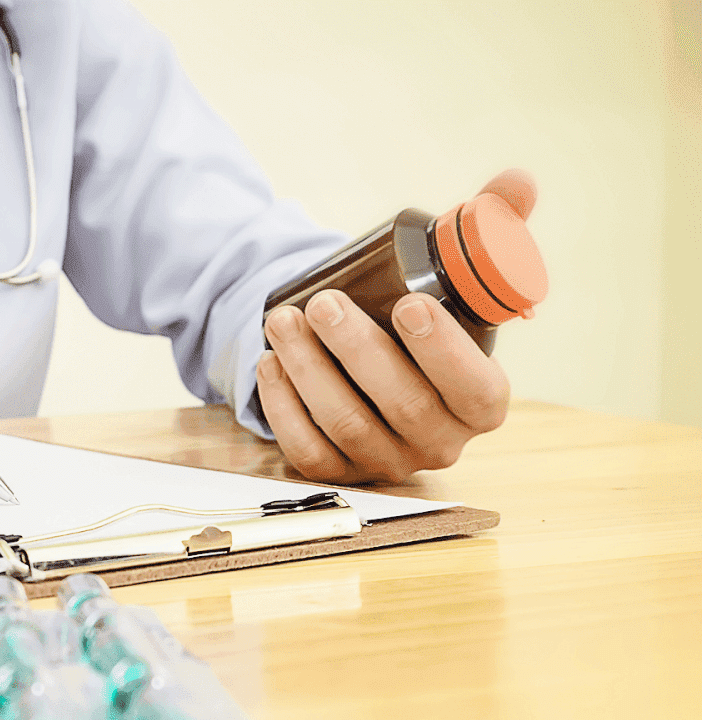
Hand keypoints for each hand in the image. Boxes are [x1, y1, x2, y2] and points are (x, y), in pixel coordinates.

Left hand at [255, 170, 532, 483]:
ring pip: (347, 424)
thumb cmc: (417, 319)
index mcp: (480, 402)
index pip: (475, 390)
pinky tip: (269, 363)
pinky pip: (307, 449)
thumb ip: (491, 229)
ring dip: (310, 369)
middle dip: (357, 351)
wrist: (367, 364)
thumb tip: (517, 181)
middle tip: (323, 304)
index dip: (444, 352)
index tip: (409, 304)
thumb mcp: (455, 278)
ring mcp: (386, 461)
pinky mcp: (337, 470)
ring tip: (281, 320)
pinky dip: (283, 405)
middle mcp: (439, 441)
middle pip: (403, 405)